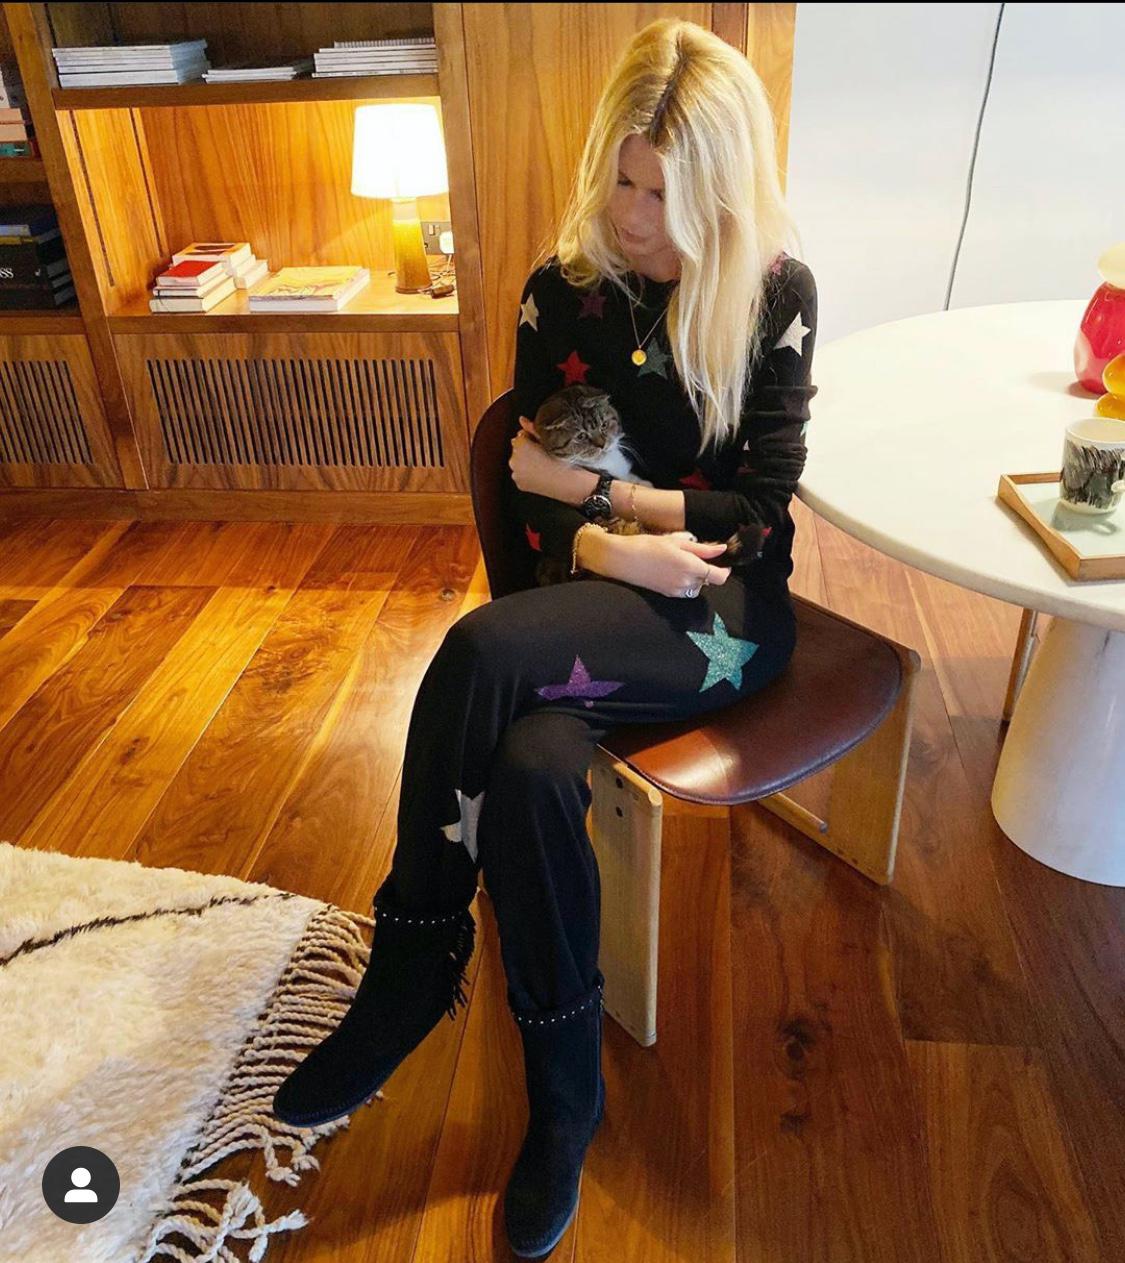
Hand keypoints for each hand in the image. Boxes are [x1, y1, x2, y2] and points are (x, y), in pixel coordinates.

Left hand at [509, 416, 572, 499]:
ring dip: (526, 462)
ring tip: (543, 465)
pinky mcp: (519, 483)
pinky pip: (521, 475)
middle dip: (527, 451)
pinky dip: (528, 474)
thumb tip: (521, 419)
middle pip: (518, 450)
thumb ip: (532, 428)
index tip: (541, 444)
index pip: (521, 436)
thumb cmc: (561, 460)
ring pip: (519, 463)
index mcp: (520, 445)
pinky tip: (540, 473)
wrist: (568, 482)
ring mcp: (516, 473)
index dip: (532, 438)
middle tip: (543, 455)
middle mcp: (514, 459)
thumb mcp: (548, 439)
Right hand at [600, 531, 729, 597]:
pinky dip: (685, 583)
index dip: (724, 570)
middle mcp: (686, 582)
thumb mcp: (677, 542)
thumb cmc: (648, 545)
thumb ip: (702, 549)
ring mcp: (677, 591)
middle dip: (705, 571)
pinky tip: (672, 571)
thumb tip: (721, 549)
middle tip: (693, 556)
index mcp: (691, 567)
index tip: (721, 562)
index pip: (719, 577)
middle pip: (708, 582)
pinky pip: (685, 591)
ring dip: (695, 578)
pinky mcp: (668, 594)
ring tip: (681, 563)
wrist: (623, 559)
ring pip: (697, 587)